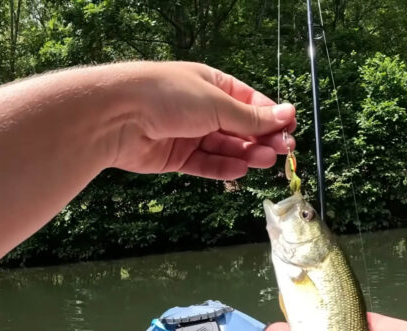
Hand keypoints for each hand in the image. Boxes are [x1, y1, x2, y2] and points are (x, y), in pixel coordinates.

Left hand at [109, 61, 295, 179]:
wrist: (117, 115)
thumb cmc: (168, 95)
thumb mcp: (217, 103)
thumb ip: (251, 117)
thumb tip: (287, 115)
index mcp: (212, 85)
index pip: (250, 103)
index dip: (271, 117)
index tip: (290, 130)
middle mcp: (201, 109)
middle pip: (240, 127)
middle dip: (262, 138)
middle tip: (283, 151)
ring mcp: (188, 133)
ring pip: (225, 147)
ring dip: (247, 154)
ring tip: (266, 161)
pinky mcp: (176, 157)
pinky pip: (205, 164)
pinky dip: (223, 168)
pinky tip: (241, 169)